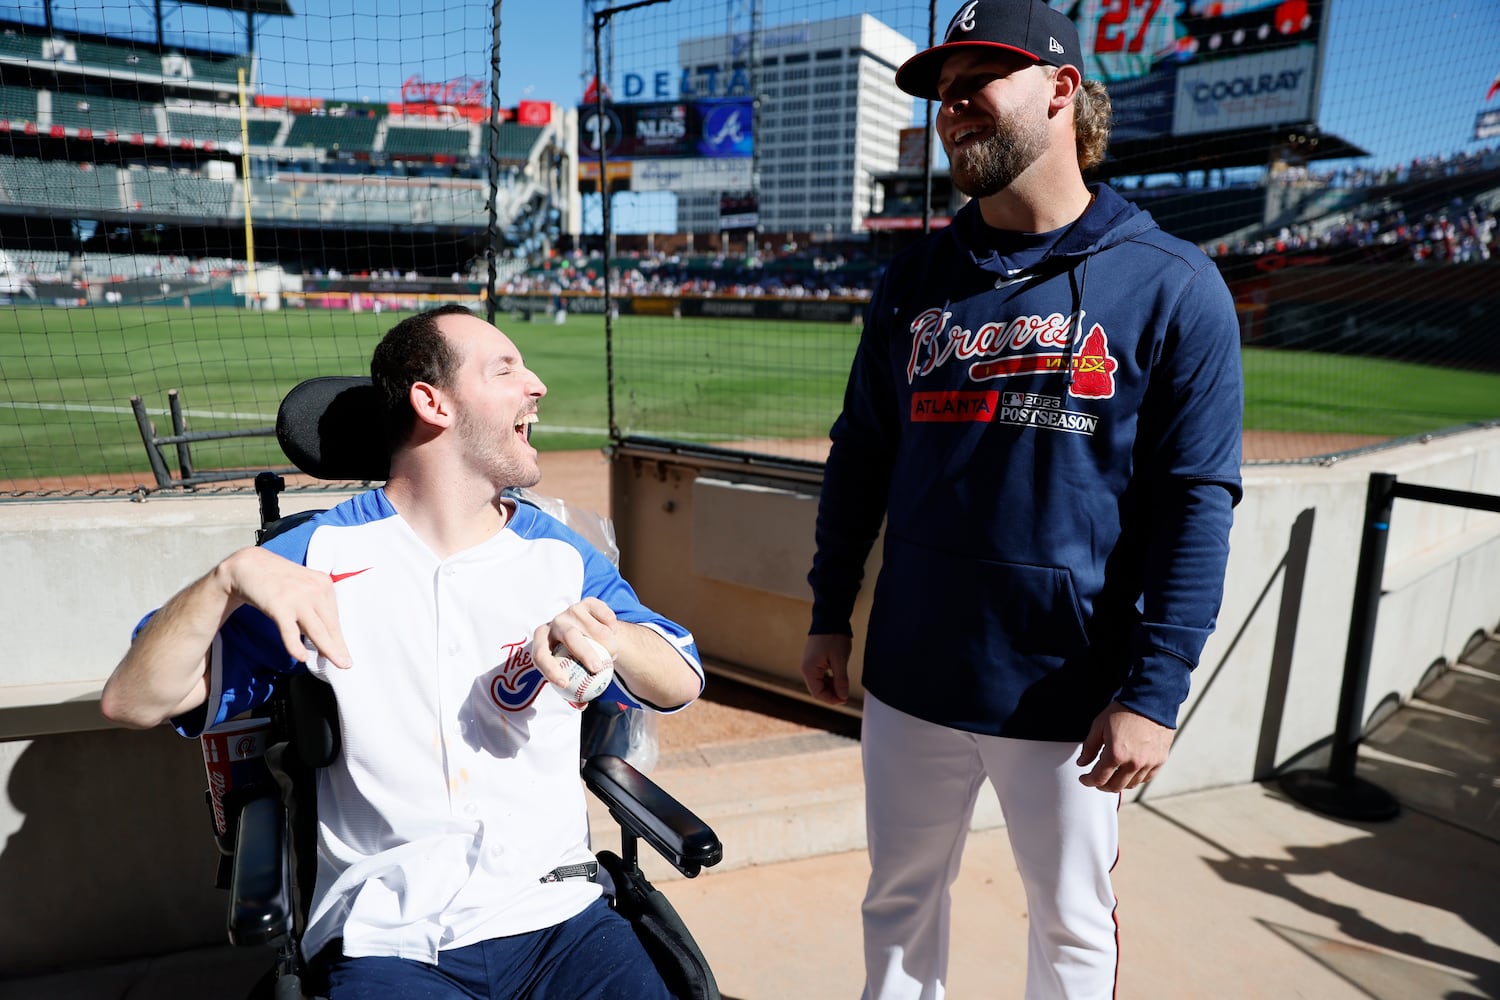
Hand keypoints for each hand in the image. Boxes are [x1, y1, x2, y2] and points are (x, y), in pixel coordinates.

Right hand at [219, 547, 351, 668]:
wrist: (248, 565)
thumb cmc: (278, 580)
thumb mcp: (303, 588)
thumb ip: (314, 608)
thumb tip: (324, 640)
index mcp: (323, 584)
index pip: (334, 617)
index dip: (338, 638)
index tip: (344, 653)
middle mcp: (314, 590)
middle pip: (330, 625)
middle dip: (339, 647)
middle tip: (346, 664)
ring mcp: (298, 598)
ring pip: (317, 630)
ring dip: (329, 649)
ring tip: (337, 663)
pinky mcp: (279, 605)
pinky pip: (290, 631)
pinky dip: (296, 646)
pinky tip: (302, 657)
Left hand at [532, 597, 617, 688]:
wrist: (590, 635)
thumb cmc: (577, 662)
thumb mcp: (573, 676)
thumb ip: (576, 691)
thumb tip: (581, 705)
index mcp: (542, 640)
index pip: (540, 654)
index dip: (550, 669)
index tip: (565, 684)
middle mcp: (555, 622)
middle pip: (569, 636)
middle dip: (584, 652)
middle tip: (598, 669)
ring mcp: (572, 610)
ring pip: (594, 628)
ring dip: (608, 644)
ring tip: (612, 655)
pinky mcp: (589, 602)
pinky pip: (605, 615)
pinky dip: (612, 626)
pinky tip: (613, 633)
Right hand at [800, 634, 851, 704]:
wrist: (830, 618)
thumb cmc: (834, 637)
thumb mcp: (840, 660)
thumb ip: (841, 680)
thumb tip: (843, 696)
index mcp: (809, 670)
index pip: (818, 693)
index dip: (831, 699)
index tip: (845, 699)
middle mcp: (806, 669)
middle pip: (817, 690)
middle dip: (831, 694)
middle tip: (846, 693)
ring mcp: (809, 665)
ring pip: (819, 684)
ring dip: (831, 687)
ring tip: (843, 685)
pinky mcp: (814, 661)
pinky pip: (820, 676)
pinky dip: (829, 680)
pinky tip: (839, 678)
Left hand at [1077, 701, 1174, 792]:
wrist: (1150, 700)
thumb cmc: (1123, 711)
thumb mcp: (1099, 726)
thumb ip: (1089, 747)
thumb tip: (1082, 763)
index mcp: (1116, 754)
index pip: (1099, 778)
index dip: (1088, 781)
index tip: (1084, 779)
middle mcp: (1134, 763)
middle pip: (1115, 786)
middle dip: (1102, 785)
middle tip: (1097, 779)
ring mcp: (1149, 763)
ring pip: (1131, 784)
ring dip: (1119, 783)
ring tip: (1112, 775)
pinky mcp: (1160, 760)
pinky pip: (1146, 778)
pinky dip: (1135, 778)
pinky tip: (1128, 772)